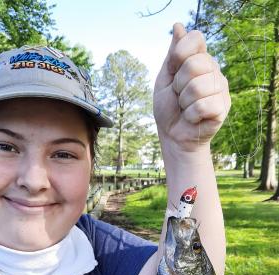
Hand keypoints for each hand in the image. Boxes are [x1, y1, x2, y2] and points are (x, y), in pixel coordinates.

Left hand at [154, 23, 230, 152]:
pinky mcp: (223, 107)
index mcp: (200, 58)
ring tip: (186, 107)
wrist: (174, 135)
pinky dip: (191, 115)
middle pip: (194, 64)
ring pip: (197, 87)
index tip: (173, 71)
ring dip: (184, 102)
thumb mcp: (165, 79)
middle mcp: (213, 69)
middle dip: (178, 84)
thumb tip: (178, 25)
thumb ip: (173, 55)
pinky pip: (202, 106)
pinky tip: (193, 117)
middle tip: (179, 95)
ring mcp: (221, 88)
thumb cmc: (169, 108)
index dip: (179, 55)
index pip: (195, 39)